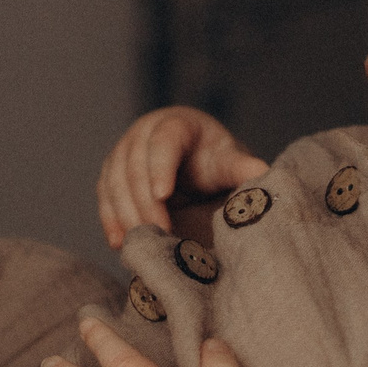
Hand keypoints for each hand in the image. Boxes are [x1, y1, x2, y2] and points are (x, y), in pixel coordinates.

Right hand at [95, 107, 267, 249]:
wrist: (192, 162)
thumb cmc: (213, 160)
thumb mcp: (228, 161)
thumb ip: (240, 167)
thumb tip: (263, 173)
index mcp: (175, 124)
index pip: (164, 142)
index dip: (160, 167)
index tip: (163, 195)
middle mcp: (143, 132)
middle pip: (136, 166)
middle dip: (146, 202)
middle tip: (160, 231)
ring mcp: (122, 151)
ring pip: (116, 182)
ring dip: (127, 214)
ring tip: (142, 242)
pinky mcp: (111, 173)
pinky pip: (104, 195)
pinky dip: (110, 219)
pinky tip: (119, 242)